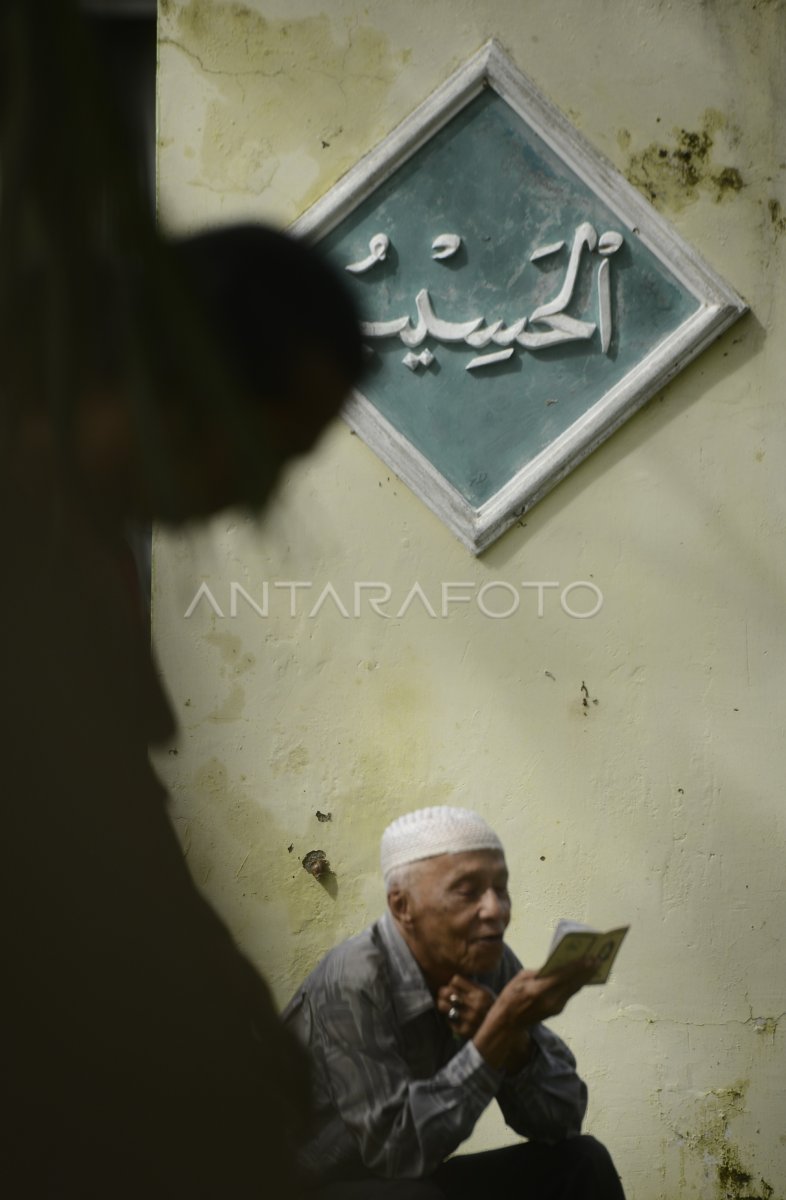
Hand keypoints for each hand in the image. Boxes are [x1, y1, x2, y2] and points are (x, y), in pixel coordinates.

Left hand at [435, 975, 494, 1038]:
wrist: (502, 1032)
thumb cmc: (490, 1009)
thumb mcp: (486, 994)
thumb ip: (471, 987)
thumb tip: (451, 982)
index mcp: (481, 994)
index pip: (455, 980)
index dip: (453, 983)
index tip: (454, 987)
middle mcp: (475, 1006)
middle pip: (447, 992)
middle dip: (443, 992)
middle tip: (444, 994)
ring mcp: (469, 1019)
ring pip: (443, 1005)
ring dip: (443, 1004)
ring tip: (446, 1005)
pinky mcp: (465, 1031)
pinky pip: (448, 1020)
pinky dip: (449, 1018)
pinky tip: (455, 1018)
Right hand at [473, 959, 596, 1070]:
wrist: (508, 1022)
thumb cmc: (511, 995)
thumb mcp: (521, 978)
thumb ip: (541, 971)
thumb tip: (557, 964)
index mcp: (538, 990)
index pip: (562, 976)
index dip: (577, 966)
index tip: (589, 957)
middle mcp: (550, 1000)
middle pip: (572, 983)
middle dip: (586, 970)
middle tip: (598, 958)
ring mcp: (555, 1007)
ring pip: (574, 989)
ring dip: (585, 977)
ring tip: (595, 966)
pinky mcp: (557, 1010)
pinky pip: (569, 994)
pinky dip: (577, 984)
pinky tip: (583, 976)